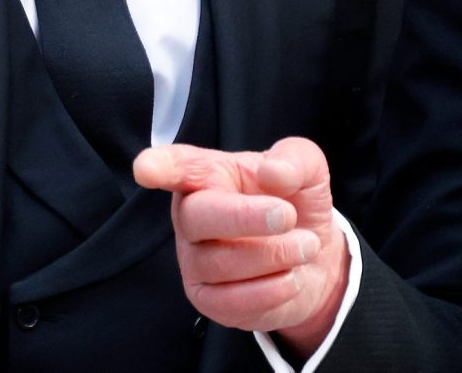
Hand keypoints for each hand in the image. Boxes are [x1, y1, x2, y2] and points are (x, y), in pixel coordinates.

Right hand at [134, 137, 349, 354]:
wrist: (314, 256)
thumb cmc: (296, 202)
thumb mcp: (307, 169)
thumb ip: (295, 160)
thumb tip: (273, 172)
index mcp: (210, 174)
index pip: (178, 167)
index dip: (160, 167)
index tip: (147, 168)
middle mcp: (192, 216)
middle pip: (198, 217)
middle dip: (245, 217)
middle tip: (288, 216)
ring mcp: (195, 260)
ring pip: (221, 262)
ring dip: (274, 255)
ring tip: (307, 245)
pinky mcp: (208, 300)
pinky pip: (232, 301)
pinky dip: (272, 289)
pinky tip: (292, 277)